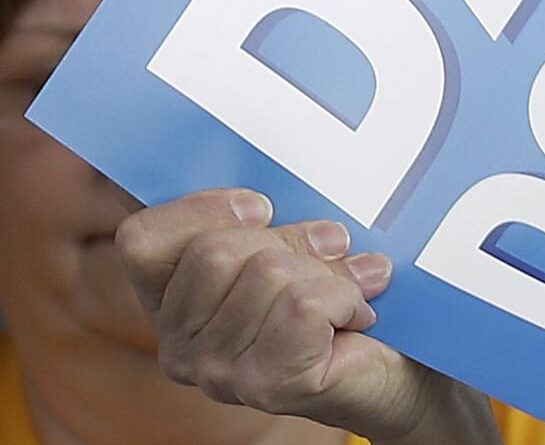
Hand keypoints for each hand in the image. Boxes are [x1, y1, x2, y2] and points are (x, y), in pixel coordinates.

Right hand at [117, 192, 489, 444]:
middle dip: (287, 239)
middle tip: (330, 248)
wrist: (403, 376)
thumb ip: (252, 215)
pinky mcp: (270, 387)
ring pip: (264, 274)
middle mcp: (179, 347)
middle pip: (214, 250)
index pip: (141, 241)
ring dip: (325, 271)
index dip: (199, 209)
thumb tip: (273, 157)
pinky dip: (344, 296)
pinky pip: (302, 305)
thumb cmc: (336, 300)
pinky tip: (357, 313)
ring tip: (348, 286)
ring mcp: (221, 374)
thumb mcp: (281, 242)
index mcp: (168, 304)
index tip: (261, 206)